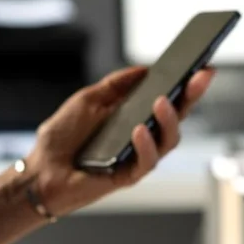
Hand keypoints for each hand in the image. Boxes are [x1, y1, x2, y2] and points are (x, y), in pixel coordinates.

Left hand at [24, 66, 214, 215]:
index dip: (187, 84)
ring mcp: (137, 157)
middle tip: (200, 77)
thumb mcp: (88, 99)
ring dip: (169, 119)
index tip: (202, 66)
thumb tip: (145, 69)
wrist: (41, 169)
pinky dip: (145, 145)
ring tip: (161, 101)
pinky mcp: (128, 176)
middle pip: (176, 118)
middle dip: (191, 96)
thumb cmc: (61, 137)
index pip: (167, 99)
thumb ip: (116, 84)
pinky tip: (139, 130)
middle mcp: (141, 137)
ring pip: (168, 140)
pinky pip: (146, 162)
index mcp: (134, 116)